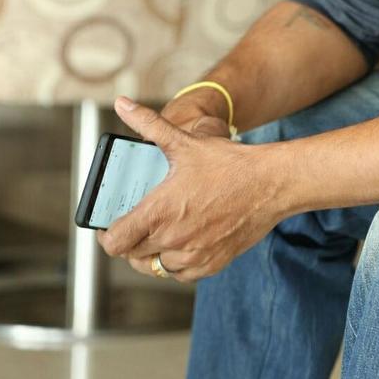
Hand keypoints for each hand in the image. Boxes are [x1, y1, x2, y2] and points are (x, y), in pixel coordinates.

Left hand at [97, 97, 282, 281]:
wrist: (270, 183)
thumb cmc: (227, 162)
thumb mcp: (184, 141)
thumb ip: (148, 124)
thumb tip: (122, 104)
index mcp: (160, 211)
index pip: (116, 242)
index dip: (107, 236)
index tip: (110, 226)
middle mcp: (173, 239)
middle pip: (133, 255)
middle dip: (130, 240)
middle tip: (136, 224)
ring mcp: (193, 255)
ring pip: (156, 267)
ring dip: (152, 254)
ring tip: (157, 233)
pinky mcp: (212, 264)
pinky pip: (182, 274)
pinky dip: (176, 263)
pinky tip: (181, 243)